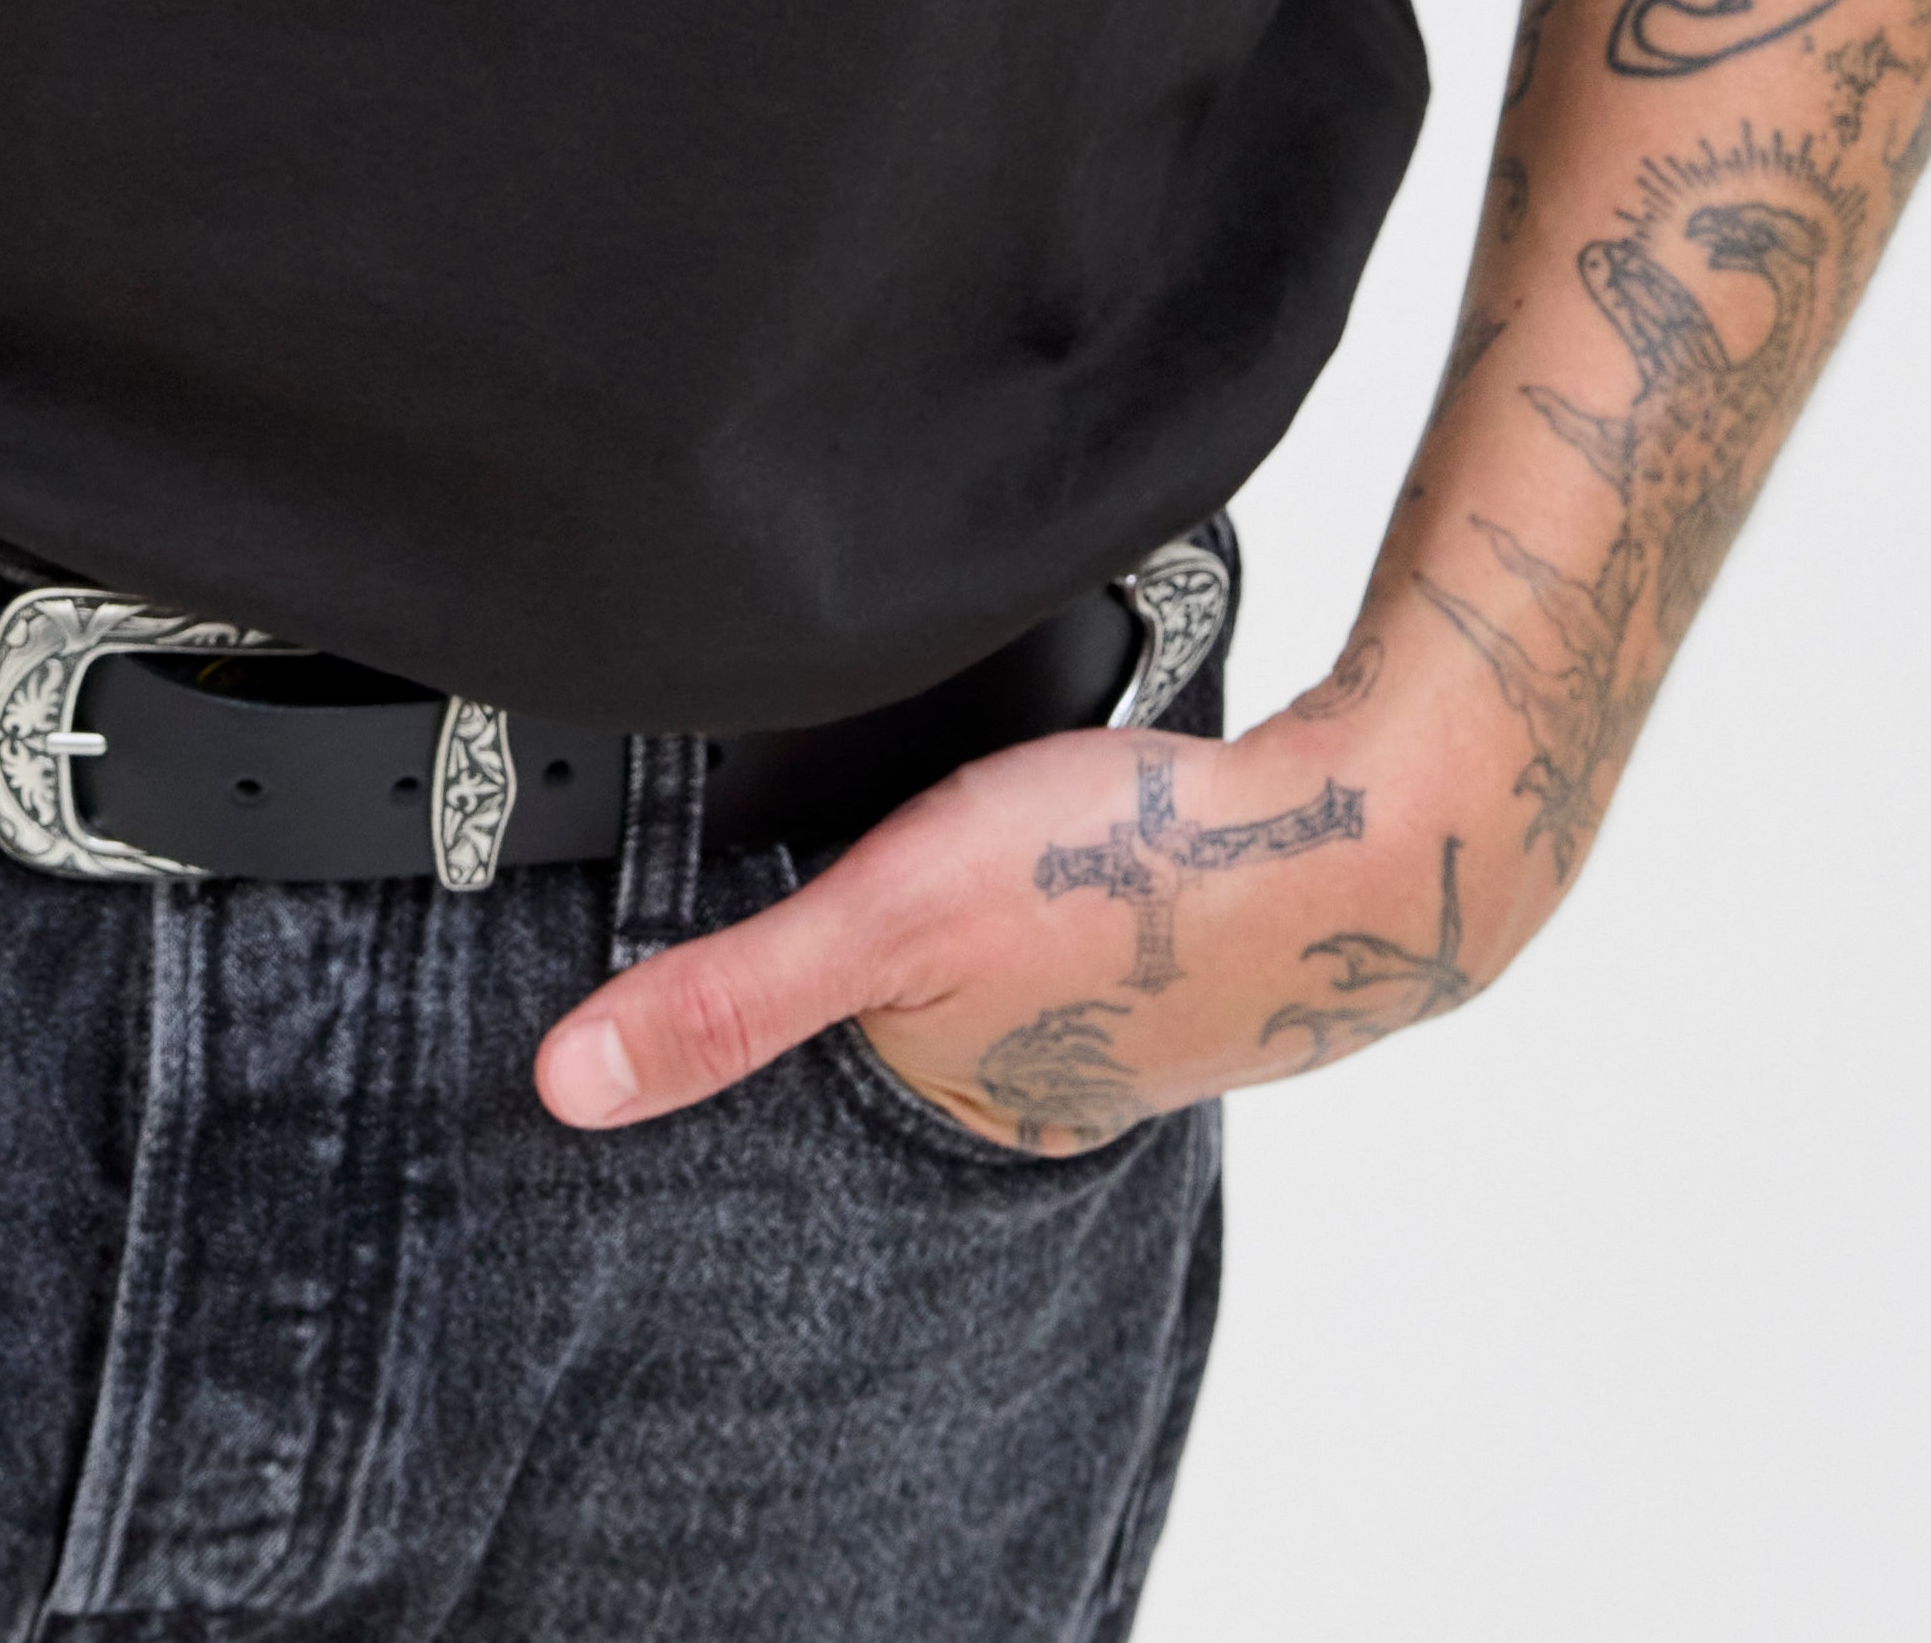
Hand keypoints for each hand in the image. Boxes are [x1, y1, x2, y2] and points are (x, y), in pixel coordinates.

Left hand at [529, 627, 1522, 1158]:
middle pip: (904, 1002)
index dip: (769, 962)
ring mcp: (1119, 1019)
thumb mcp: (890, 911)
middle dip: (878, 932)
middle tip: (871, 838)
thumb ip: (730, 992)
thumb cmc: (1131, 871)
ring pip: (995, 958)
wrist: (1367, 836)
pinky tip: (1056, 829)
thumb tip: (563, 1090)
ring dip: (971, 902)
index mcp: (956, 1102)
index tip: (750, 897)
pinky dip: (1056, 878)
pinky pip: (1081, 917)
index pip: (812, 1048)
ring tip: (954, 828)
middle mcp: (1036, 1086)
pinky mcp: (1183, 945)